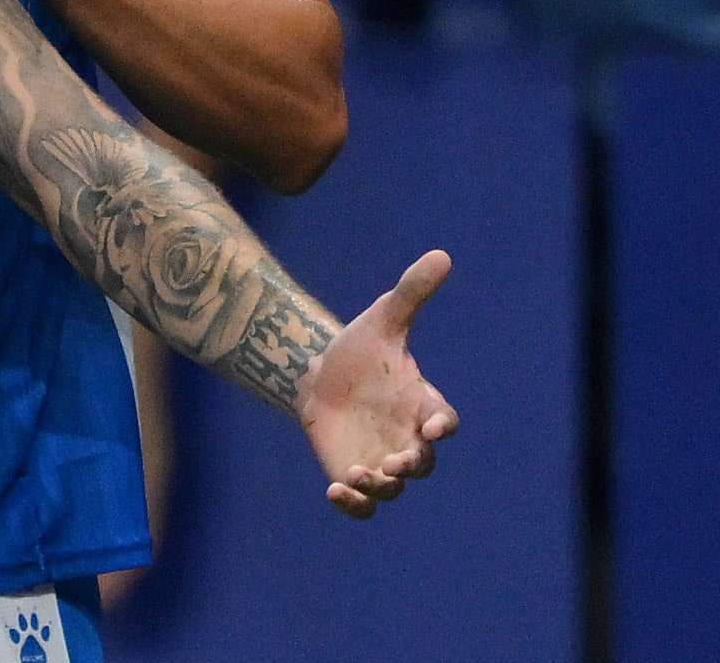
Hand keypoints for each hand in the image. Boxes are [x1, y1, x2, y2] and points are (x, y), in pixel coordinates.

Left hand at [298, 251, 461, 517]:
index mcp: (419, 402)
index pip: (443, 420)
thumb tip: (442, 254)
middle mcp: (406, 437)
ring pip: (394, 489)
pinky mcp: (353, 473)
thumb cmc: (359, 349)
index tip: (431, 425)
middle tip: (395, 462)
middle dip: (413, 466)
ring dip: (381, 487)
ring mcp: (381, 459)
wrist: (317, 373)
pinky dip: (355, 506)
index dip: (441, 425)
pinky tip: (335, 491)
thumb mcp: (383, 318)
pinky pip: (364, 505)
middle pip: (423, 465)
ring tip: (358, 475)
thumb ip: (412, 293)